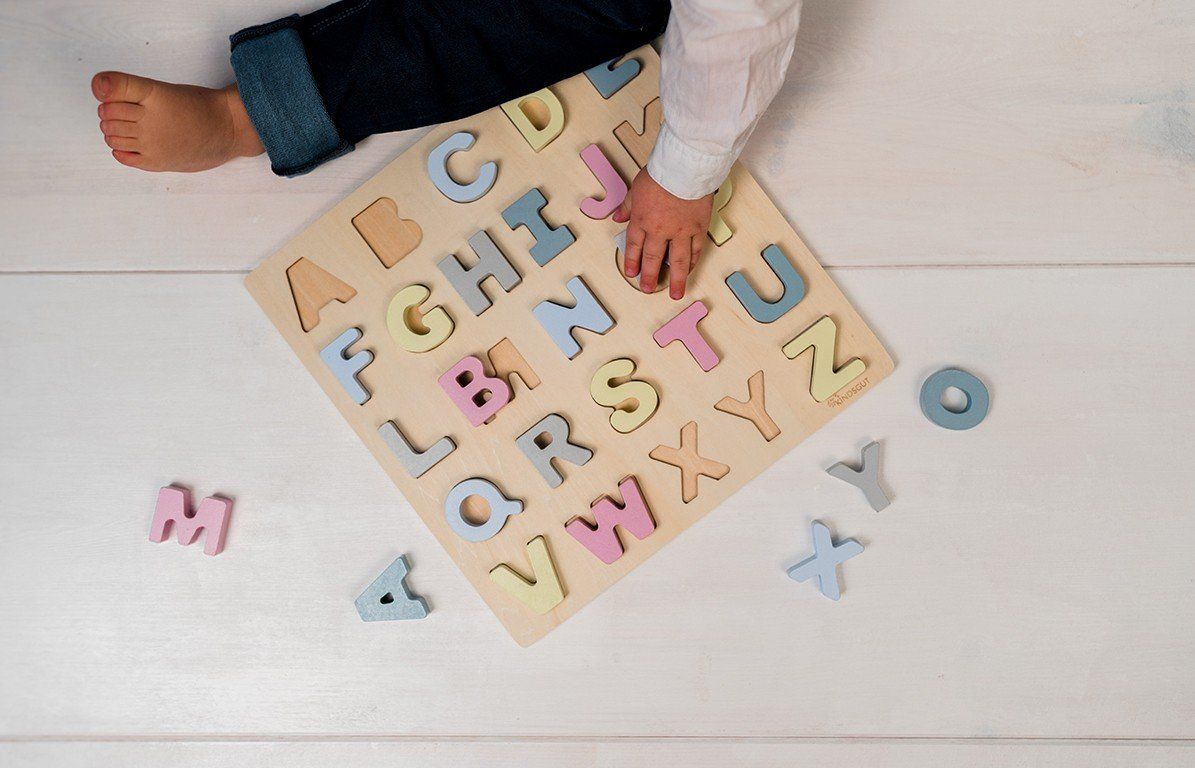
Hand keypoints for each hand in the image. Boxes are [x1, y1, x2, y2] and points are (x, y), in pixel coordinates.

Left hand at [614, 169, 712, 299]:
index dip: (632, 261)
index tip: (632, 273)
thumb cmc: (661, 173)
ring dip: (676, 279)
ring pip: (677, 261)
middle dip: (650, 276)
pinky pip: (696, 249)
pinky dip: (693, 261)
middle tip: (649, 289)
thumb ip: (627, 205)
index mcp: (642, 220)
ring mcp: (681, 231)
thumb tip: (618, 216)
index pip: (634, 246)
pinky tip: (690, 270)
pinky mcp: (699, 228)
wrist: (685, 168)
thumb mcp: (636, 187)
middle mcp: (660, 230)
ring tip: (675, 293)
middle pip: (653, 259)